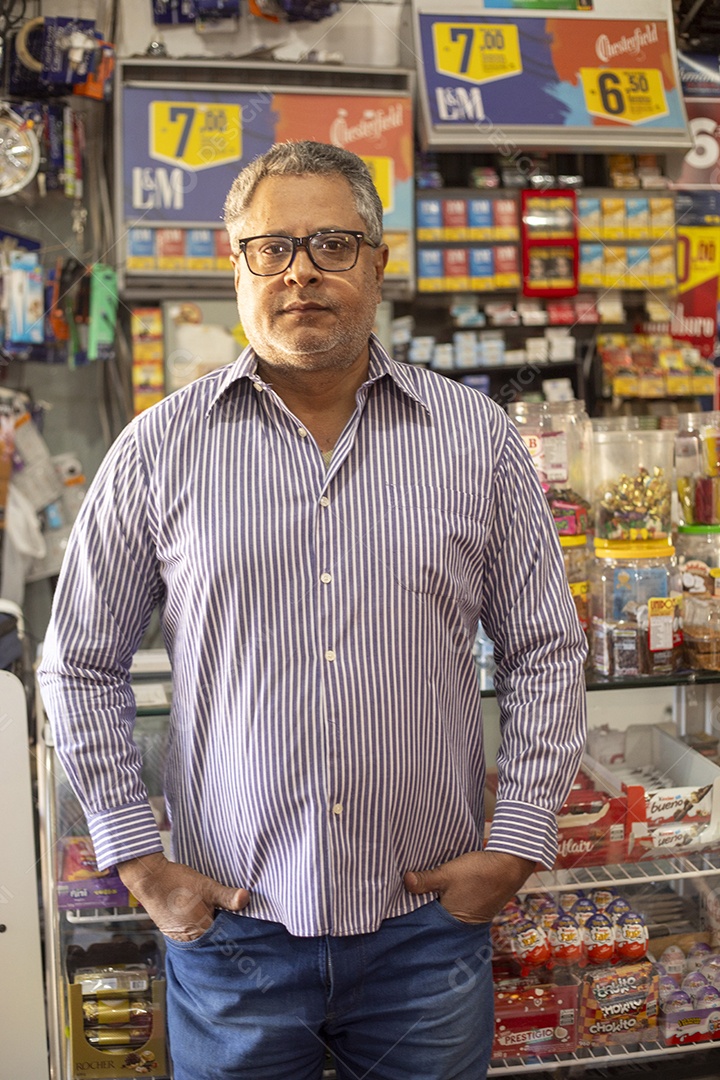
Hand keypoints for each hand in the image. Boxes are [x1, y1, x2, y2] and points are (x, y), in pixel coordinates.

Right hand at [117, 852, 249, 940]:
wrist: (149, 878)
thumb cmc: (177, 882)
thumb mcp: (207, 886)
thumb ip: (228, 896)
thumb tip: (246, 899)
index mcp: (200, 931)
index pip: (224, 939)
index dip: (234, 932)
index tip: (243, 926)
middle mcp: (189, 939)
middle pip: (212, 939)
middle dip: (222, 931)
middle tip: (231, 920)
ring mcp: (178, 936)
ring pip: (200, 936)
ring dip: (208, 929)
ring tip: (216, 916)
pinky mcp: (171, 930)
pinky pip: (189, 933)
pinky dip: (197, 927)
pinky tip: (200, 915)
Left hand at [404, 850, 535, 923]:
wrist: (510, 866)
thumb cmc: (478, 872)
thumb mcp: (447, 873)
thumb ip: (425, 880)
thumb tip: (405, 882)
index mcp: (451, 920)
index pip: (426, 922)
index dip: (415, 912)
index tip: (401, 903)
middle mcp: (462, 924)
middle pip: (437, 918)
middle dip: (426, 906)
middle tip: (411, 894)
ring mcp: (473, 917)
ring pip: (449, 911)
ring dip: (440, 902)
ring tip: (426, 890)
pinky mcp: (480, 908)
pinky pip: (459, 907)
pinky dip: (451, 899)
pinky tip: (446, 889)